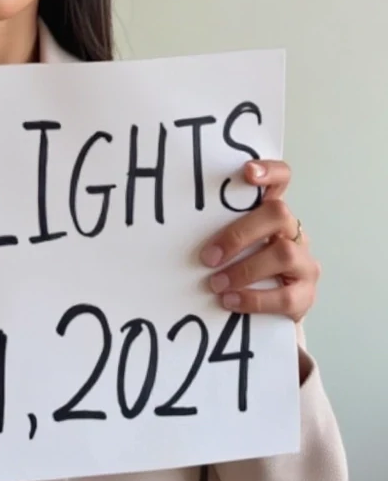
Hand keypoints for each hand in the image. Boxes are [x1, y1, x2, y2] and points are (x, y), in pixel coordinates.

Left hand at [200, 159, 319, 321]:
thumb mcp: (232, 245)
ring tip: (216, 284)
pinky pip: (286, 296)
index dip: (270, 171)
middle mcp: (294, 232)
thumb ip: (218, 229)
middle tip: (207, 257)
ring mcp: (304, 263)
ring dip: (245, 270)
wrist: (266, 309)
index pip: (282, 179)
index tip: (246, 172)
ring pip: (284, 253)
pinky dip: (254, 299)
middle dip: (239, 234)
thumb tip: (174, 226)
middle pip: (278, 214)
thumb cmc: (241, 267)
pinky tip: (231, 301)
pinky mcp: (305, 294)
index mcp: (274, 213)